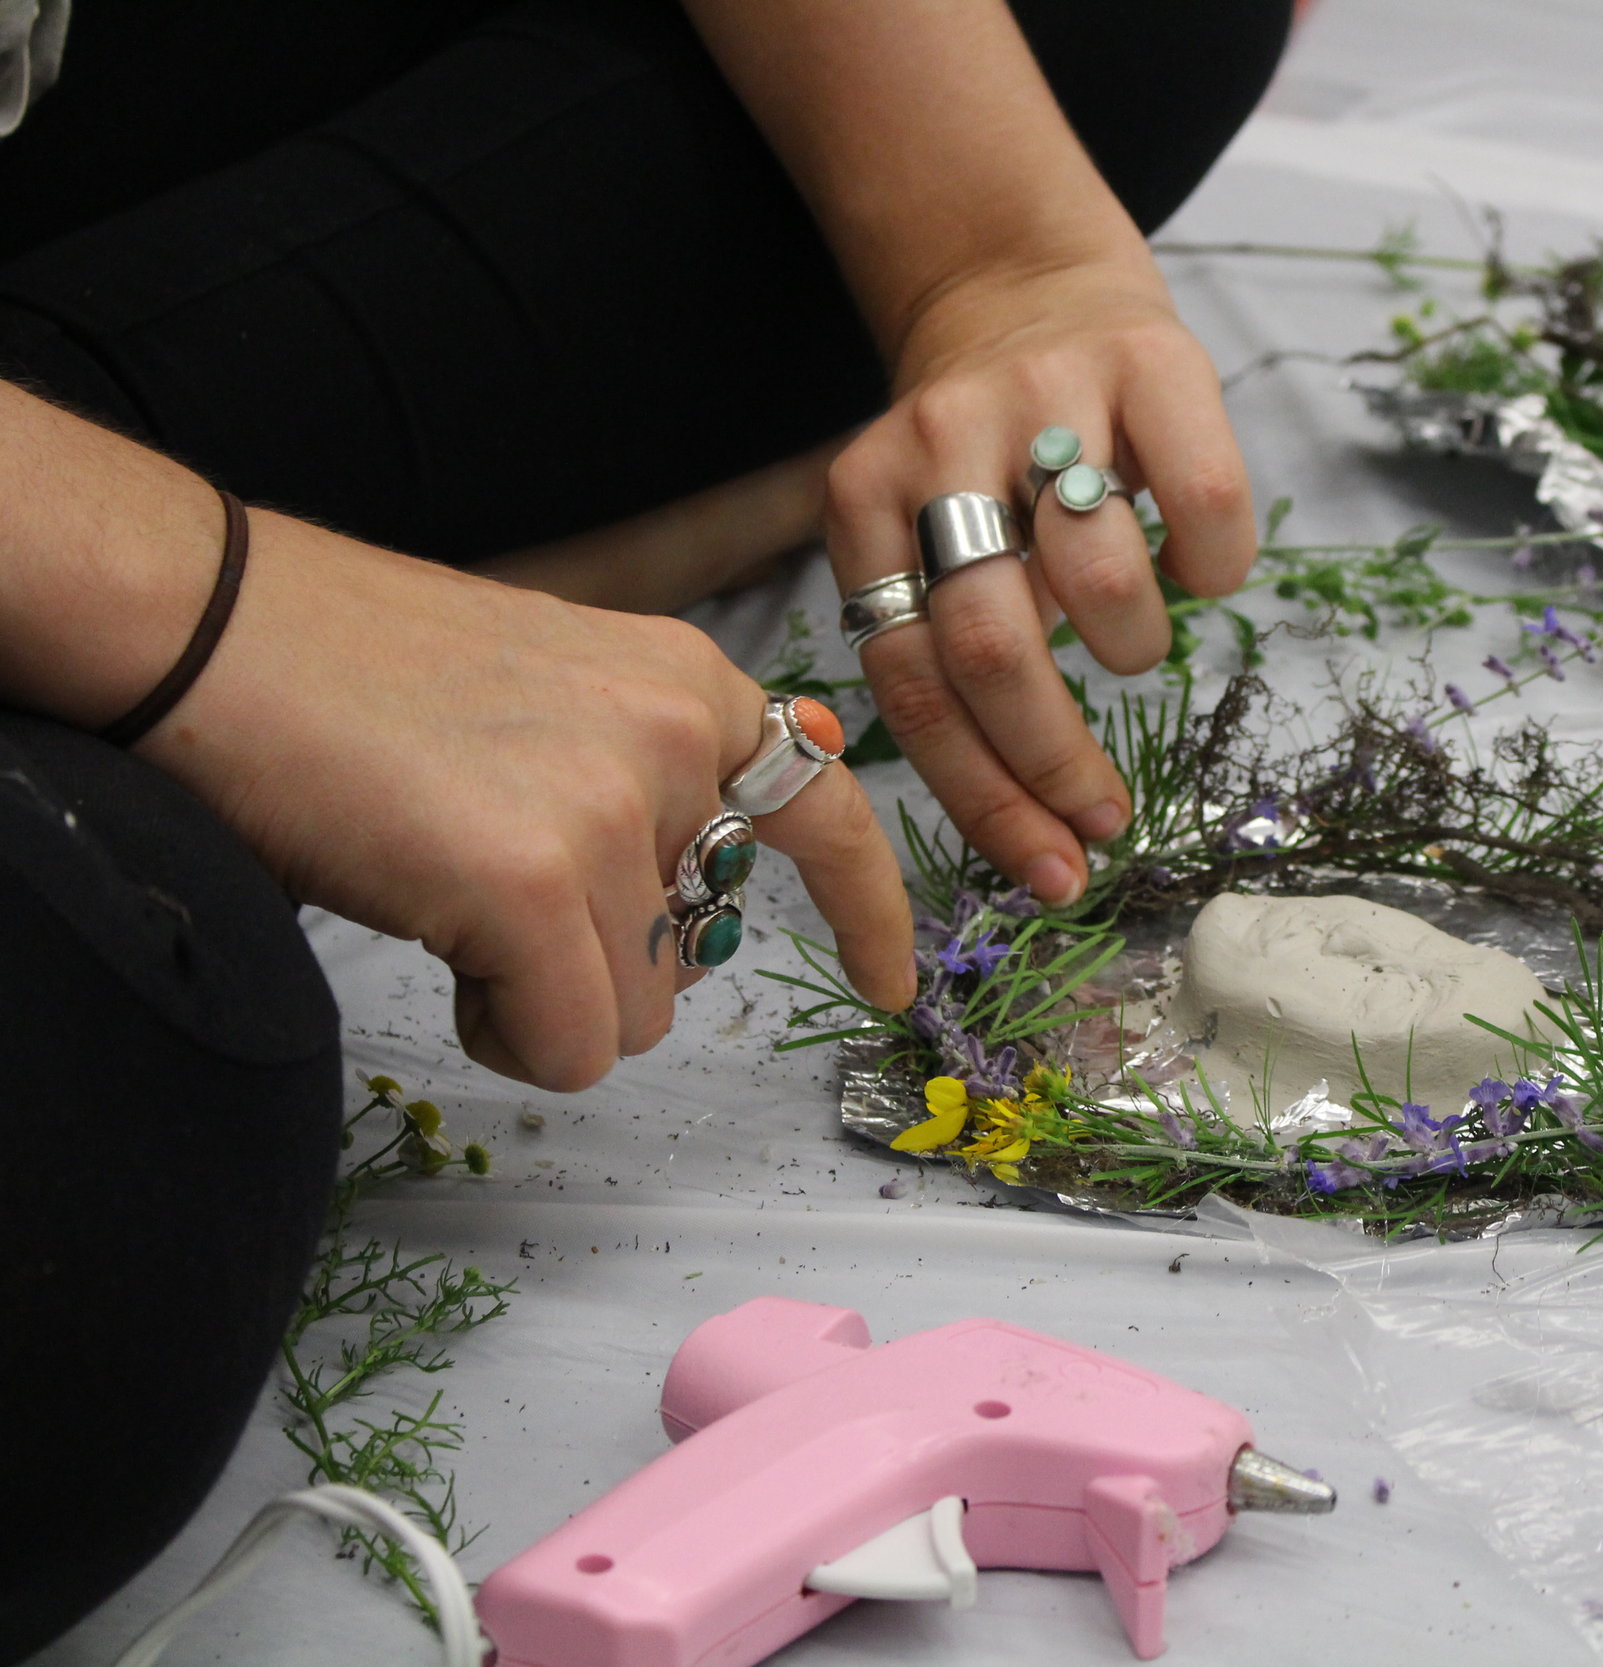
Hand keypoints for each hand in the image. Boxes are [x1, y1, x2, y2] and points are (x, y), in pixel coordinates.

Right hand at [139, 513, 917, 1090]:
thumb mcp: (544, 693)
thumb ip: (635, 777)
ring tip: (442, 901)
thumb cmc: (342, 669)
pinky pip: (574, 1050)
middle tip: (478, 889)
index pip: (825, 809)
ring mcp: (612, 808)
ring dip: (540, 999)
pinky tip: (436, 951)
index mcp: (685, 683)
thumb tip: (688, 909)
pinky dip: (503, 1035)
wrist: (200, 625)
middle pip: (695, 953)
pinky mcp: (535, 885)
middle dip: (596, 964)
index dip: (866, 910)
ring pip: (636, 1015)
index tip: (890, 984)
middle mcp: (675, 738)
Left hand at [822, 252, 1256, 905]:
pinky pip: (1206, 496)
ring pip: (1097, 573)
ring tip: (1137, 644)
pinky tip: (1196, 568)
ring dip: (1135, 647)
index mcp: (863, 505)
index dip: (988, 797)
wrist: (1028, 284)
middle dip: (1056, 759)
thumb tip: (1038, 840)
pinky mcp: (1146, 356)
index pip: (913, 682)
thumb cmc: (989, 471)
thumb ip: (950, 663)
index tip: (1057, 874)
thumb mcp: (927, 549)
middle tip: (1108, 815)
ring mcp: (1042, 391)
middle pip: (990, 643)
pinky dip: (1214, 566)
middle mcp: (937, 442)